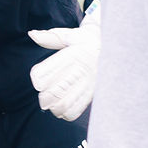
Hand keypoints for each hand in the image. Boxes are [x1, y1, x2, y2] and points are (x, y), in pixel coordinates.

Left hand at [29, 4, 100, 120]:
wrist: (115, 49)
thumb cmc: (86, 41)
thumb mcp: (70, 35)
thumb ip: (50, 38)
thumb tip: (32, 34)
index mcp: (73, 55)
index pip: (48, 72)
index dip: (38, 78)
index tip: (38, 79)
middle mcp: (81, 70)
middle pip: (54, 91)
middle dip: (45, 97)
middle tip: (43, 97)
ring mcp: (89, 84)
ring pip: (64, 104)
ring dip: (55, 106)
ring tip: (53, 104)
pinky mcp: (94, 94)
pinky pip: (76, 110)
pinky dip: (66, 113)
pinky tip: (64, 109)